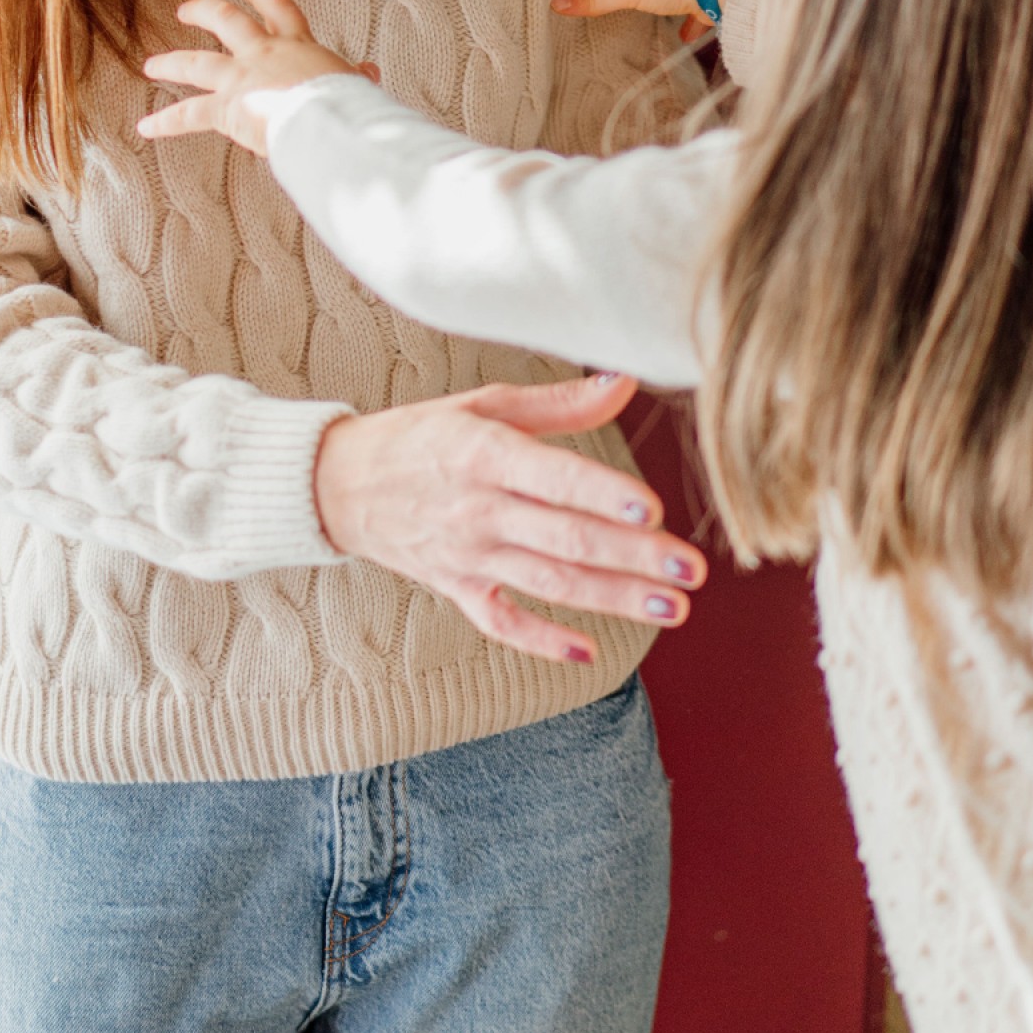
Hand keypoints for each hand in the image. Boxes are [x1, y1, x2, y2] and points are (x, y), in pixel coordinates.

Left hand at [138, 0, 375, 155]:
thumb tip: (369, 71)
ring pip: (195, 63)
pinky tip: (144, 127)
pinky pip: (189, 114)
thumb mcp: (355, 83)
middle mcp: (263, 53)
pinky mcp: (226, 107)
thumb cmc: (349, 103)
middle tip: (185, 11)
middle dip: (203, 12)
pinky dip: (165, 121)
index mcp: (298, 44)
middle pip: (226, 20)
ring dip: (170, 63)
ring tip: (150, 65)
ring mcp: (240, 78)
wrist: (329, 119)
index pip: (278, 10)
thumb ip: (356, 76)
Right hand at [314, 372, 706, 664]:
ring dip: (614, 599)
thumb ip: (559, 402)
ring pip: (550, 582)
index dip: (604, 494)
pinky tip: (590, 652)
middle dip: (633, 556)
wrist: (341, 485)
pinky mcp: (456, 588)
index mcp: (486, 454)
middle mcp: (480, 509)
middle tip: (691, 569)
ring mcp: (468, 555)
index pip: (554, 477)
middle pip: (565, 538)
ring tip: (673, 608)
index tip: (655, 508)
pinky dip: (543, 640)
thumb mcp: (483, 404)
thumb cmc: (423, 435)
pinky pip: (502, 622)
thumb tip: (625, 380)